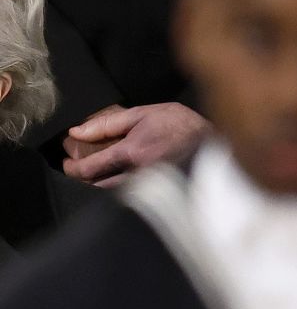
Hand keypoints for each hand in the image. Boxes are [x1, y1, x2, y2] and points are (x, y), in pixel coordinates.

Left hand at [63, 102, 209, 186]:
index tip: (66, 164)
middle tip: (80, 169)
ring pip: (115, 193)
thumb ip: (109, 123)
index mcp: (131, 153)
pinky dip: (121, 188)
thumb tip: (76, 132)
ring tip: (100, 174)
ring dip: (102, 185)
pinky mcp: (160, 194)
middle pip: (100, 186)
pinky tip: (122, 180)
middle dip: (86, 179)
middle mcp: (138, 175)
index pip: (91, 168)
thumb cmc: (183, 126)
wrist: (218, 145)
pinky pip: (132, 195)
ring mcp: (150, 188)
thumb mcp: (144, 113)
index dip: (73, 168)